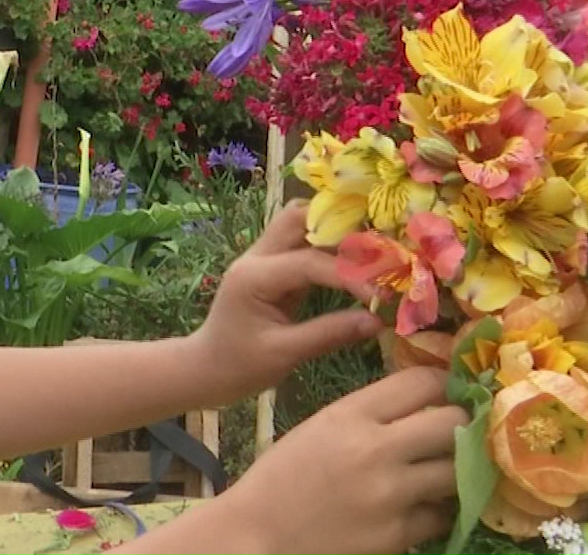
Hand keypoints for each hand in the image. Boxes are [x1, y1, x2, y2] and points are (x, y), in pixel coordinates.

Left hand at [187, 200, 380, 401]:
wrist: (207, 369)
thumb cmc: (239, 366)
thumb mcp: (284, 355)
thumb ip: (329, 334)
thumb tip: (376, 321)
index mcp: (253, 276)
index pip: (308, 262)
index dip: (348, 274)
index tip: (380, 293)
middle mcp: (256, 257)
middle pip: (299, 218)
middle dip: (340, 228)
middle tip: (380, 251)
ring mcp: (263, 258)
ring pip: (301, 224)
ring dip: (336, 232)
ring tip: (373, 252)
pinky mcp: (274, 268)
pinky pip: (303, 244)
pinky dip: (330, 248)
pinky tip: (357, 261)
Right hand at [217, 367, 463, 554]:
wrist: (259, 533)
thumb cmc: (283, 475)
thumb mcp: (320, 426)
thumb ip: (369, 413)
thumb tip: (423, 404)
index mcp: (350, 415)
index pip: (422, 382)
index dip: (442, 384)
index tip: (445, 393)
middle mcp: (376, 449)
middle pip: (453, 423)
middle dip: (459, 425)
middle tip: (452, 432)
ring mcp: (391, 495)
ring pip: (458, 470)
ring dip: (453, 468)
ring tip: (440, 470)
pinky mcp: (398, 535)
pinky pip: (442, 515)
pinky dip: (436, 510)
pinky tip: (419, 506)